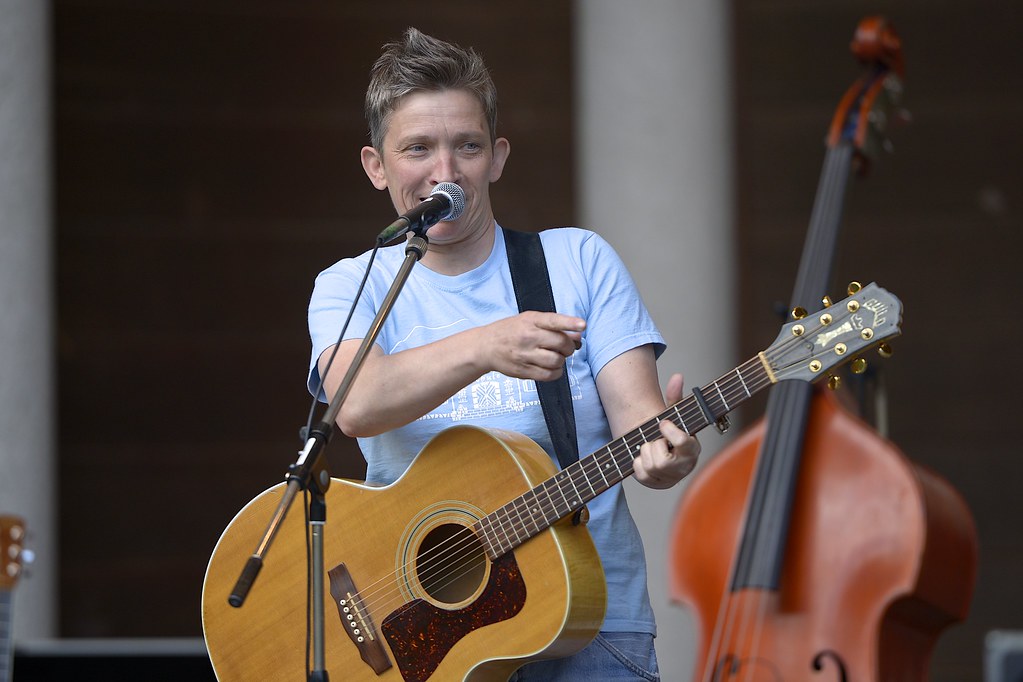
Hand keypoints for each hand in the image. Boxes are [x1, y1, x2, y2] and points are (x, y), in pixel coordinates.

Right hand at [484, 311, 583, 380]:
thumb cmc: (511, 331)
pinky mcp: (523, 371)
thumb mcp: (529, 321)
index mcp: (531, 321)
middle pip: (561, 343)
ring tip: (556, 356)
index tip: (582, 325)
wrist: (486, 346)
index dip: (570, 323)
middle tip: (566, 347)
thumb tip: (577, 335)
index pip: (553, 321)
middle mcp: (528, 337)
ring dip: (562, 360)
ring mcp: (525, 355)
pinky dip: (556, 372)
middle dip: (570, 347)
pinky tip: (552, 367)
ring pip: (557, 361)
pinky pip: (549, 375)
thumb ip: (553, 326)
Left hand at [632, 373, 700, 488]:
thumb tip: (677, 377)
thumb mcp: (676, 415)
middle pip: (662, 461)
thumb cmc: (672, 432)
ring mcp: (670, 478)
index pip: (683, 443)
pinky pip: (640, 475)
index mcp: (693, 449)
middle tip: (656, 440)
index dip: (670, 432)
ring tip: (652, 447)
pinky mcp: (656, 484)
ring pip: (650, 467)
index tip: (662, 423)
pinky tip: (644, 457)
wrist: (667, 454)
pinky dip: (638, 464)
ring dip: (645, 453)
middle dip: (653, 446)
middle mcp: (684, 467)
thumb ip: (676, 398)